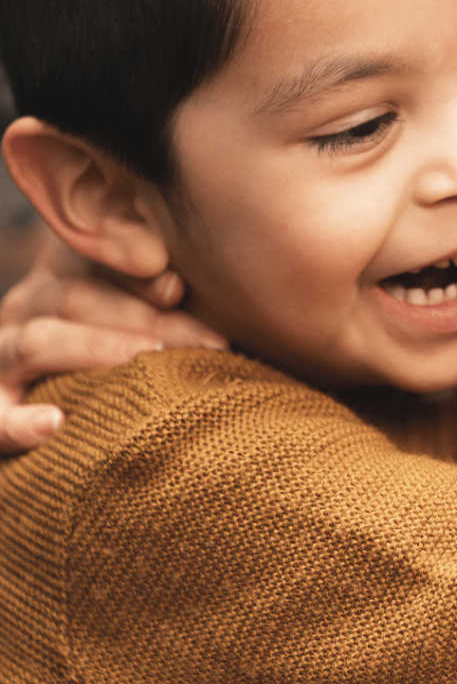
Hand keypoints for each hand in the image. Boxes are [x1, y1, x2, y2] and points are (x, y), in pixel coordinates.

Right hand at [0, 228, 225, 452]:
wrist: (56, 412)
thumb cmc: (135, 348)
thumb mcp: (147, 312)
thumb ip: (165, 289)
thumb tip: (181, 282)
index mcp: (67, 271)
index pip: (97, 259)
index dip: (140, 274)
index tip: (182, 289)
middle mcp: (30, 305)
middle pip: (80, 297)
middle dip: (148, 318)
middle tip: (209, 341)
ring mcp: (3, 355)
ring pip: (42, 341)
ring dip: (102, 350)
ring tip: (154, 360)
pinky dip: (18, 423)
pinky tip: (54, 424)